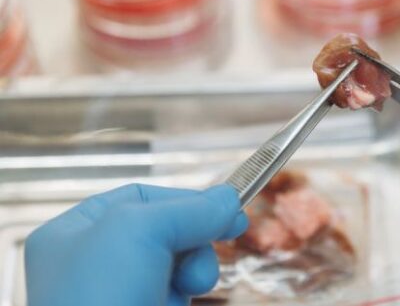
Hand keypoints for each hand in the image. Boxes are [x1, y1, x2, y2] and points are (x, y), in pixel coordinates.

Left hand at [25, 184, 247, 305]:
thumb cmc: (98, 298)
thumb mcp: (143, 230)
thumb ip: (190, 209)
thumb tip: (229, 199)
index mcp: (75, 232)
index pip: (141, 198)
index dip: (185, 200)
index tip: (227, 208)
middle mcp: (94, 263)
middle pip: (166, 231)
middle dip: (195, 239)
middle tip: (222, 240)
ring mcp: (119, 295)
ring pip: (177, 266)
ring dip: (197, 269)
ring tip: (193, 283)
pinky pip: (177, 296)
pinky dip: (187, 296)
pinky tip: (178, 304)